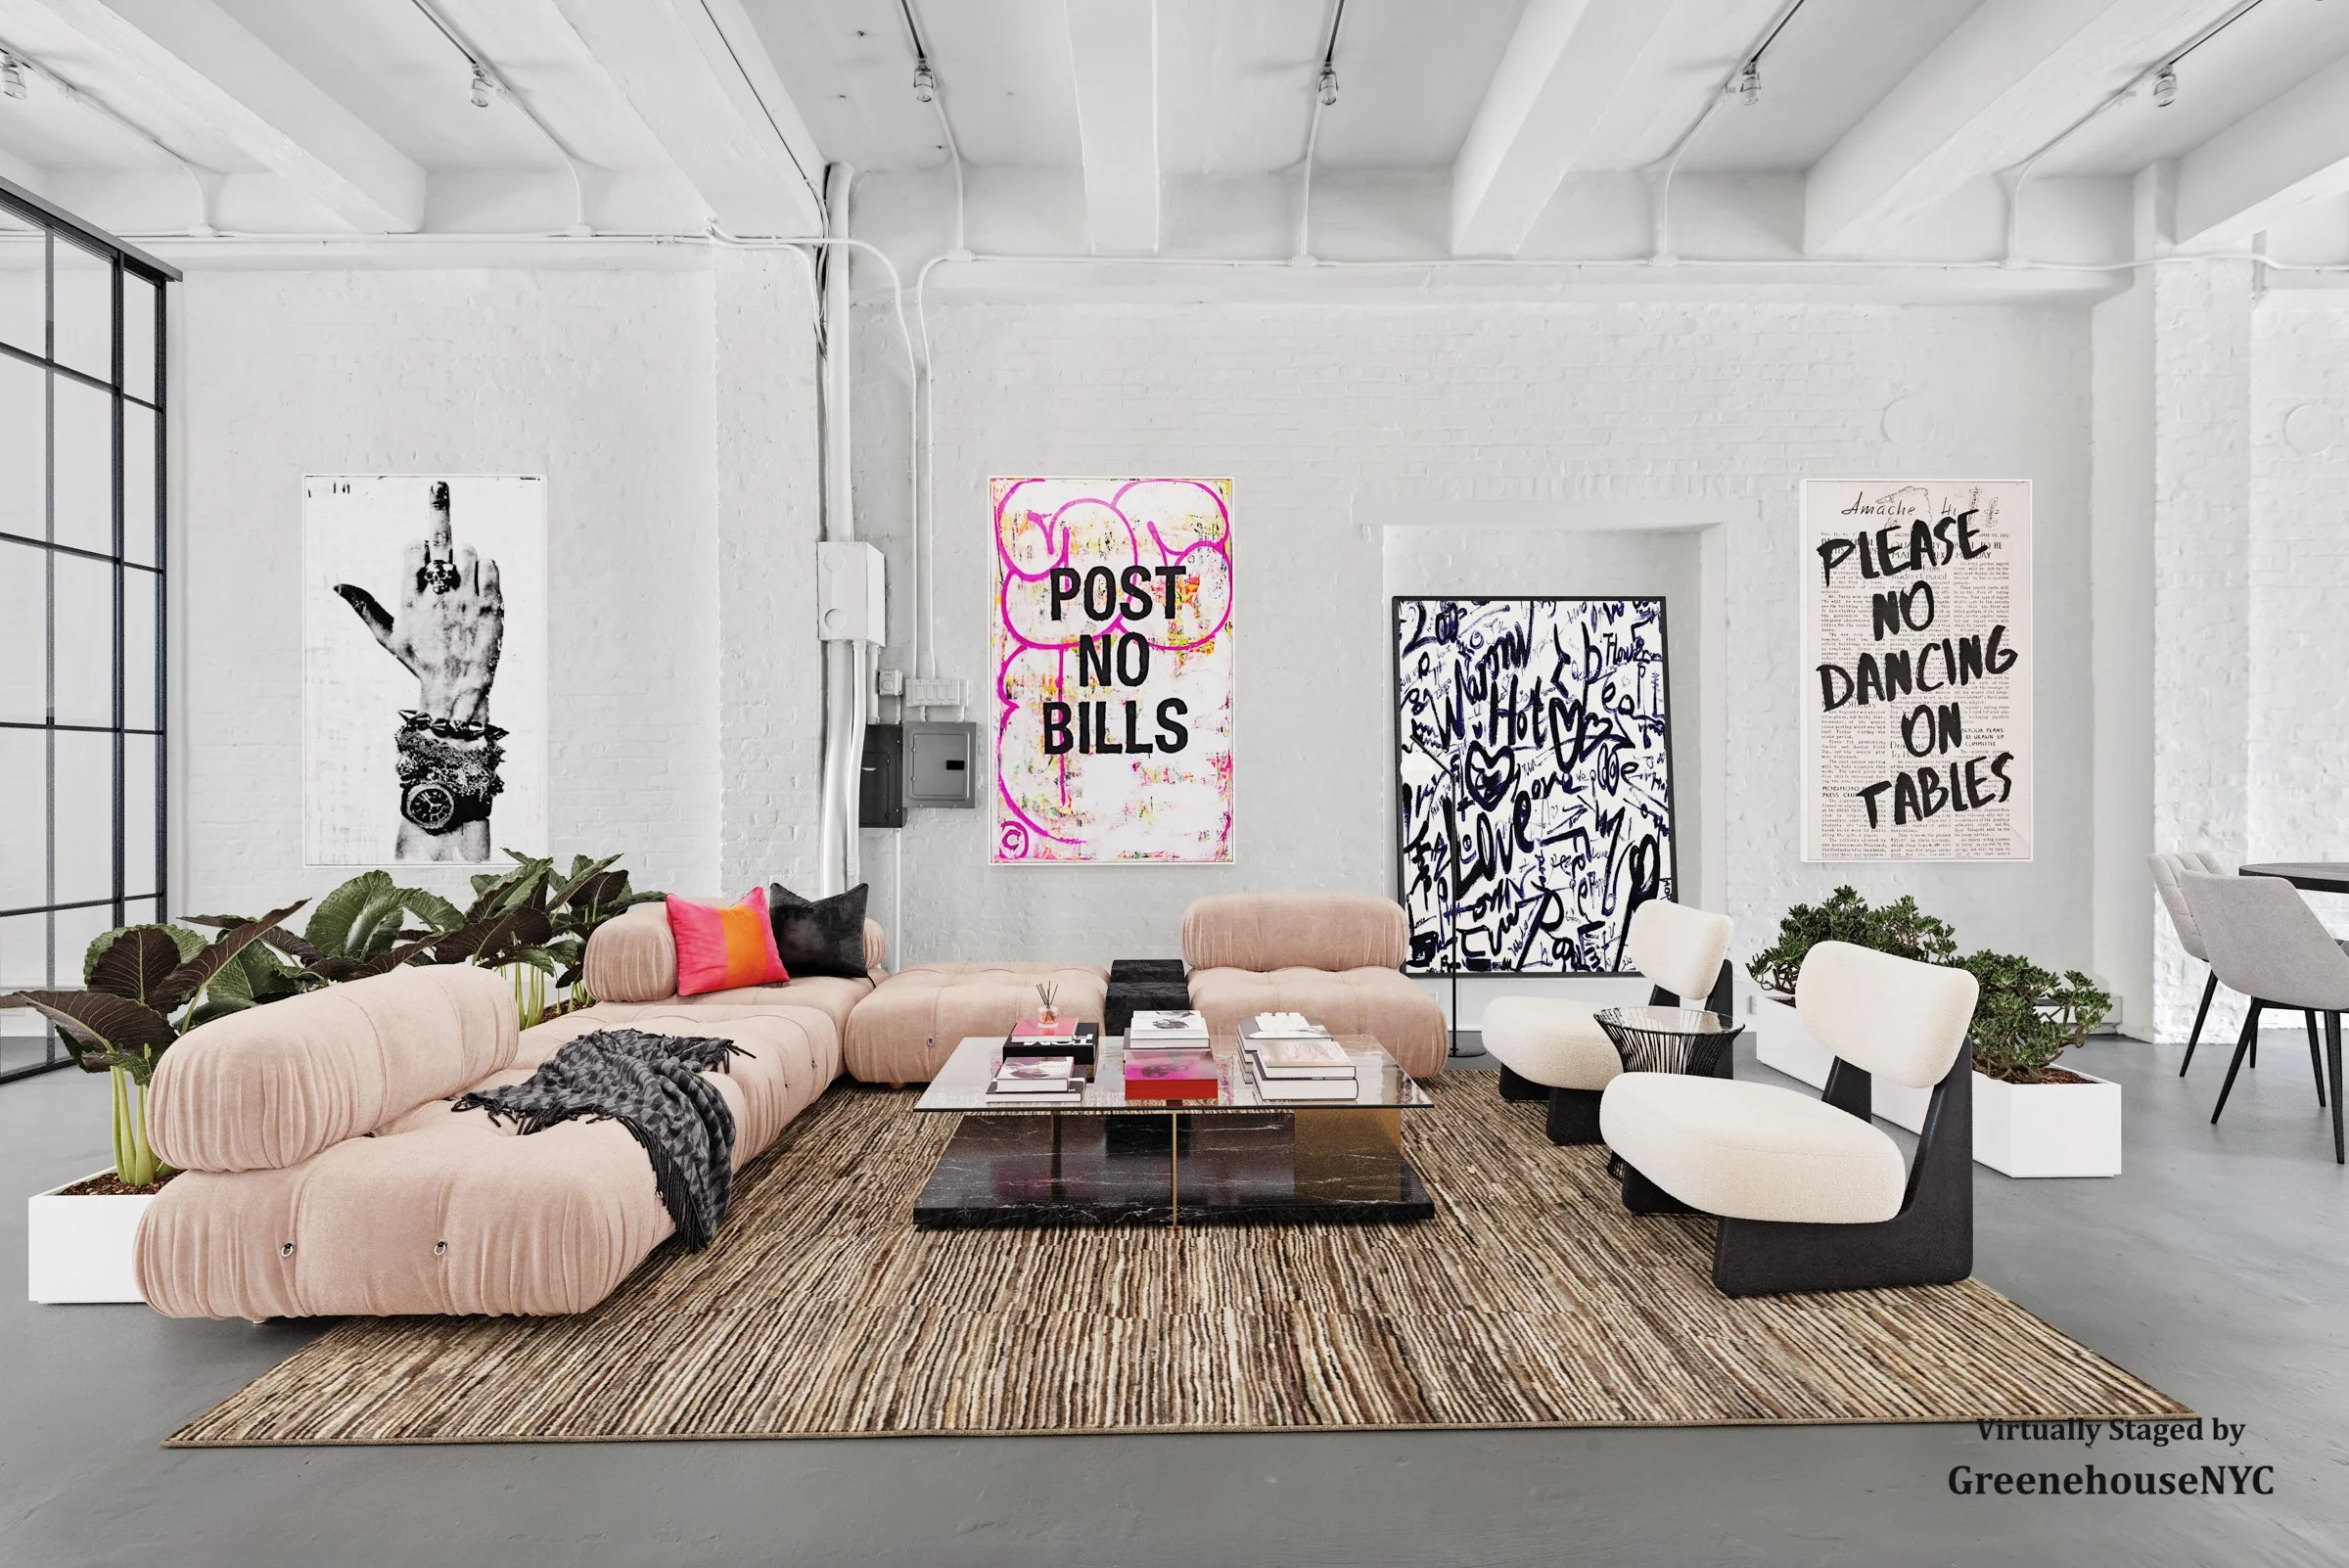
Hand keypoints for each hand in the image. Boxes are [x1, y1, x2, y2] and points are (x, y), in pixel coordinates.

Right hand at [334, 489, 503, 723]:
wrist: (458, 688)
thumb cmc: (420, 661)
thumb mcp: (387, 636)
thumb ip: (364, 606)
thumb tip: (335, 584)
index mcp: (410, 597)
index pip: (415, 549)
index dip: (421, 548)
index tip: (425, 557)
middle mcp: (438, 594)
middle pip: (440, 539)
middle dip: (437, 508)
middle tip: (438, 483)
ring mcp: (467, 597)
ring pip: (468, 550)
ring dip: (464, 556)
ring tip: (461, 581)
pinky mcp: (492, 603)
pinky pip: (490, 564)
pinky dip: (484, 566)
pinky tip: (478, 582)